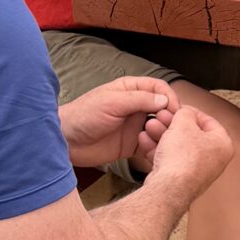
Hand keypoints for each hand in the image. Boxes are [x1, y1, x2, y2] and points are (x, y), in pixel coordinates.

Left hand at [58, 76, 175, 169]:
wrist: (65, 142)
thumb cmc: (83, 116)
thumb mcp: (112, 103)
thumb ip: (139, 100)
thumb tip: (164, 100)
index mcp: (130, 90)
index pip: (158, 88)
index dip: (169, 97)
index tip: (174, 110)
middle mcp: (135, 107)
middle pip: (163, 108)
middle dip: (171, 117)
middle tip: (174, 128)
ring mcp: (134, 126)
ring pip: (159, 127)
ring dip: (165, 133)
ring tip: (163, 140)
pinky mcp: (131, 145)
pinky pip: (150, 145)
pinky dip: (157, 147)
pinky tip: (156, 151)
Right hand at [145, 101, 234, 200]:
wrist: (168, 188)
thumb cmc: (182, 159)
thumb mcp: (183, 123)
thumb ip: (185, 113)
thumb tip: (186, 113)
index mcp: (223, 145)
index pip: (209, 121)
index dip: (191, 112)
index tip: (178, 108)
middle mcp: (213, 160)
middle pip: (191, 134)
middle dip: (171, 124)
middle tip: (160, 117)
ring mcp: (197, 172)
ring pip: (178, 147)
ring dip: (162, 134)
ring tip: (149, 126)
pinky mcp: (180, 180)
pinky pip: (170, 160)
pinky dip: (158, 150)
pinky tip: (145, 140)